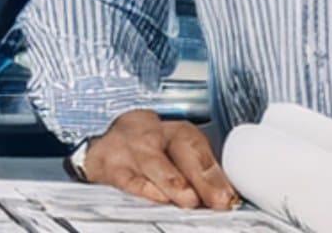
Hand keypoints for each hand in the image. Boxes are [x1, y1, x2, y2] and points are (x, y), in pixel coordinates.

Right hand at [82, 110, 239, 209]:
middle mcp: (155, 136)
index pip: (199, 149)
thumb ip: (200, 175)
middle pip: (181, 150)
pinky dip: (143, 188)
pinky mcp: (110, 166)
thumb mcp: (174, 154)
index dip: (215, 174)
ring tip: (189, 199)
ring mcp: (131, 149)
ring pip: (154, 163)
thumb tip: (225, 199)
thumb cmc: (146, 150)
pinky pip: (127, 177)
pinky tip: (156, 197)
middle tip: (216, 199)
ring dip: (173, 182)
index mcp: (177, 132)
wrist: (103, 144)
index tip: (228, 196)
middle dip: (200, 177)